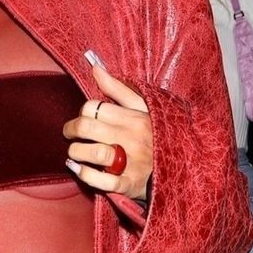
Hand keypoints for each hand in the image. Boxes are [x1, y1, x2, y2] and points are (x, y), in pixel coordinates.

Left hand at [63, 62, 153, 204]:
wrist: (181, 167)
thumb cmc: (156, 135)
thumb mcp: (143, 108)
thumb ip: (117, 88)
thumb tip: (95, 68)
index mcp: (133, 118)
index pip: (93, 107)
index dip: (83, 112)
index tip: (85, 118)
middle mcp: (131, 138)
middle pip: (86, 127)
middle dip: (71, 130)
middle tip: (70, 134)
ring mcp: (130, 163)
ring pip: (92, 153)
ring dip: (75, 153)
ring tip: (75, 153)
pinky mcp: (128, 185)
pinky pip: (99, 181)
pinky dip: (84, 174)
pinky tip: (80, 169)